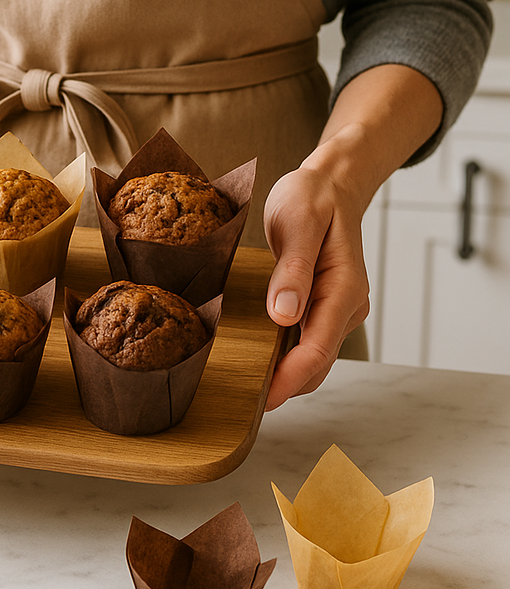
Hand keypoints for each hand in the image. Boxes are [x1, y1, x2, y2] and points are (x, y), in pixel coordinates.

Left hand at [261, 165, 370, 410]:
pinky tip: (257, 360)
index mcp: (345, 288)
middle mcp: (347, 305)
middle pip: (318, 361)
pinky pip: (306, 339)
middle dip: (285, 386)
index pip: (318, 348)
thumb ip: (293, 271)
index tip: (263, 398)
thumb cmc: (312, 197)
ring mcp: (338, 307)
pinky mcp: (324, 305)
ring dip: (284, 374)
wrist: (331, 183)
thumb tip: (283, 317)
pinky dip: (286, 355)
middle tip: (242, 404)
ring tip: (244, 389)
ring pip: (313, 355)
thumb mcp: (298, 223)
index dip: (290, 378)